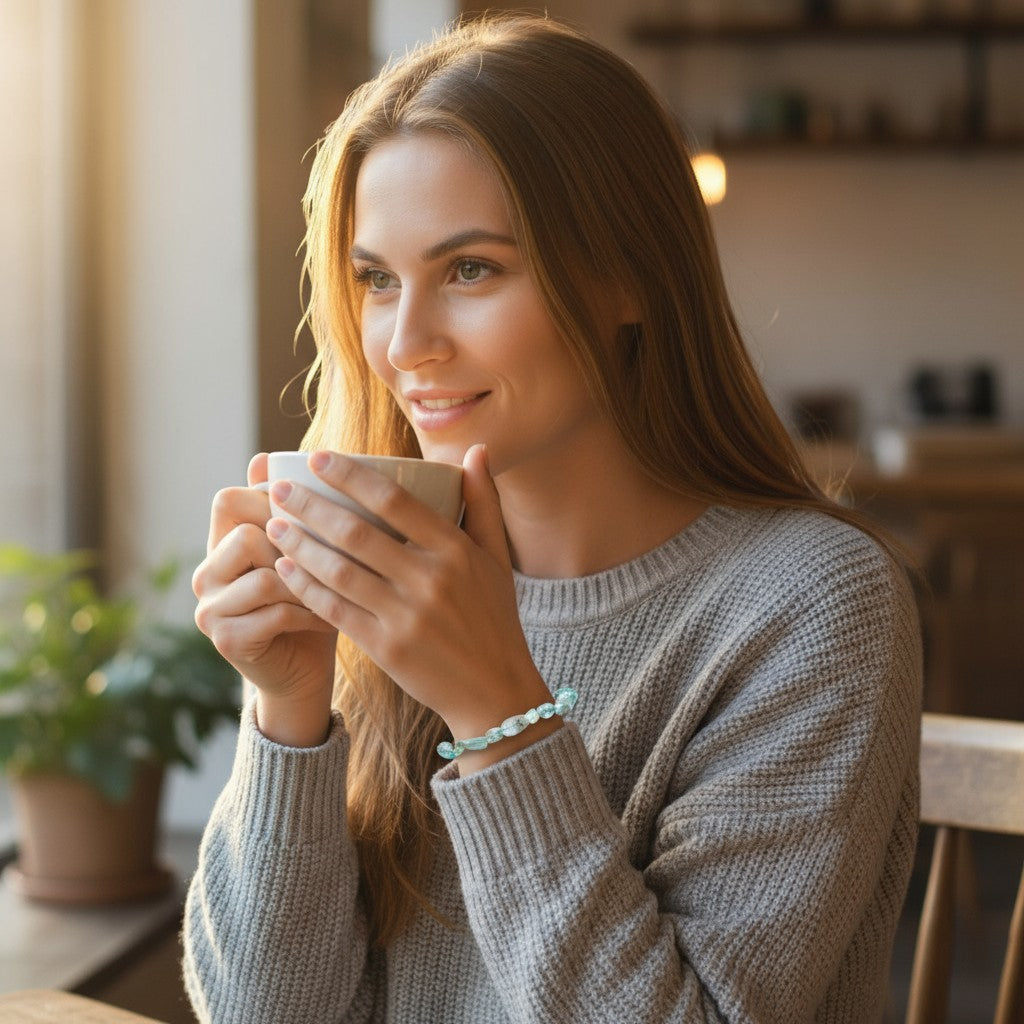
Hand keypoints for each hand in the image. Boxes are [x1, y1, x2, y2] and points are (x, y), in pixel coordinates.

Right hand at [192, 453, 337, 744]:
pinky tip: (330, 617)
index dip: (269, 499)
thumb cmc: (314, 599)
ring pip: (263, 573)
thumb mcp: (307, 549)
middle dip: (293, 543)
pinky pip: (273, 611)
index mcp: (221, 542)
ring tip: (338, 590)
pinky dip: (310, 613)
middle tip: (329, 558)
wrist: (306, 671)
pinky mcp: (226, 639)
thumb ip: (295, 509)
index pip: (227, 499)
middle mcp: (207, 571)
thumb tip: (266, 456)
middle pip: (243, 532)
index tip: (311, 513)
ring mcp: (210, 607)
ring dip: (308, 582)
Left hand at [267, 445, 557, 756]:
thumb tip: (477, 449)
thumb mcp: (496, 557)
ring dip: (299, 545)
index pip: (395, 500)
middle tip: (278, 491)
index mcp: (455, 550)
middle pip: (356, 533)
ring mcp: (406, 616)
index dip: (350, 476)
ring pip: (339, 572)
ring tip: (274, 525)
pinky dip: (306, 588)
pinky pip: (335, 610)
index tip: (318, 459)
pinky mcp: (386, 648)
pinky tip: (285, 570)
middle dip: (310, 507)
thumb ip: (483, 501)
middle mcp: (430, 579)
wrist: (494, 690)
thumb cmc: (493, 617)